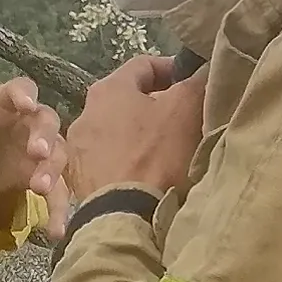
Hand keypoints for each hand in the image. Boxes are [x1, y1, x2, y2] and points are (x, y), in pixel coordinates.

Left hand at [0, 75, 64, 224]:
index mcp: (3, 103)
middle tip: (37, 152)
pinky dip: (59, 210)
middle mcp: (28, 123)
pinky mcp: (42, 176)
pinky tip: (55, 231)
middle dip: (43, 136)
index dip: (23, 95)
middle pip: (46, 122)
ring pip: (57, 155)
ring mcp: (40, 150)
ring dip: (52, 170)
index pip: (19, 90)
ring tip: (40, 189)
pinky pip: (58, 191)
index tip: (25, 103)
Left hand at [63, 53, 206, 207]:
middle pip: (128, 100)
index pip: (144, 65)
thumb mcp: (185, 109)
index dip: (173, 69)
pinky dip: (128, 161)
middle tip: (185, 118)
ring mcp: (78, 150)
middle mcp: (85, 114)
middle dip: (158, 106)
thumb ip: (195, 82)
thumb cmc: (156, 155)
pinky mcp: (78, 180)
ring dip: (142, 136)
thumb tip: (203, 70)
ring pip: (118, 132)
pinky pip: (109, 161)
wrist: (124, 216)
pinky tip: (147, 175)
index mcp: (108, 89)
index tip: (194, 82)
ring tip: (169, 151)